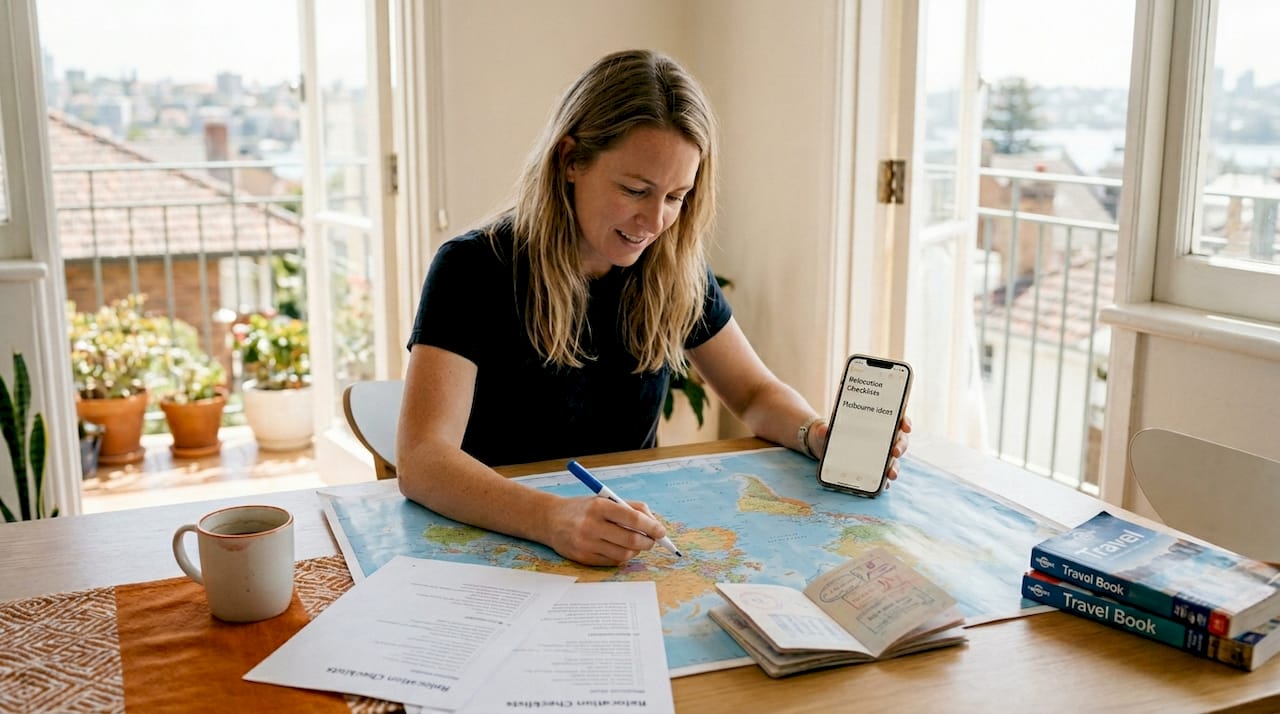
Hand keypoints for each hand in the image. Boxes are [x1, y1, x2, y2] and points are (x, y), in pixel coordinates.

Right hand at [545, 496, 667, 565]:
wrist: (551, 520)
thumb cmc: (584, 508)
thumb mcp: (605, 499)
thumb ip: (631, 508)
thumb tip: (655, 524)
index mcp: (600, 506)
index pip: (633, 518)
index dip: (652, 526)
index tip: (661, 531)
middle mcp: (591, 525)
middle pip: (631, 539)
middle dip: (648, 542)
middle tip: (652, 540)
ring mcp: (586, 544)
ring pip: (624, 554)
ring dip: (636, 550)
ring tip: (634, 543)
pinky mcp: (583, 558)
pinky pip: (612, 561)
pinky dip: (621, 556)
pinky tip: (618, 548)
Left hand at [811, 414, 911, 486]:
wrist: (820, 446)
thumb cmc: (828, 433)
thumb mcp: (824, 430)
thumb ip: (824, 430)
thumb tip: (825, 430)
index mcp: (875, 424)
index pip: (896, 420)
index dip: (904, 422)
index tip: (905, 427)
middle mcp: (881, 440)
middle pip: (899, 442)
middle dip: (900, 447)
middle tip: (895, 452)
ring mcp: (877, 456)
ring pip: (893, 461)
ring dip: (895, 467)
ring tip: (891, 474)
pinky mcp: (871, 470)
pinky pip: (882, 477)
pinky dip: (884, 481)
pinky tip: (883, 485)